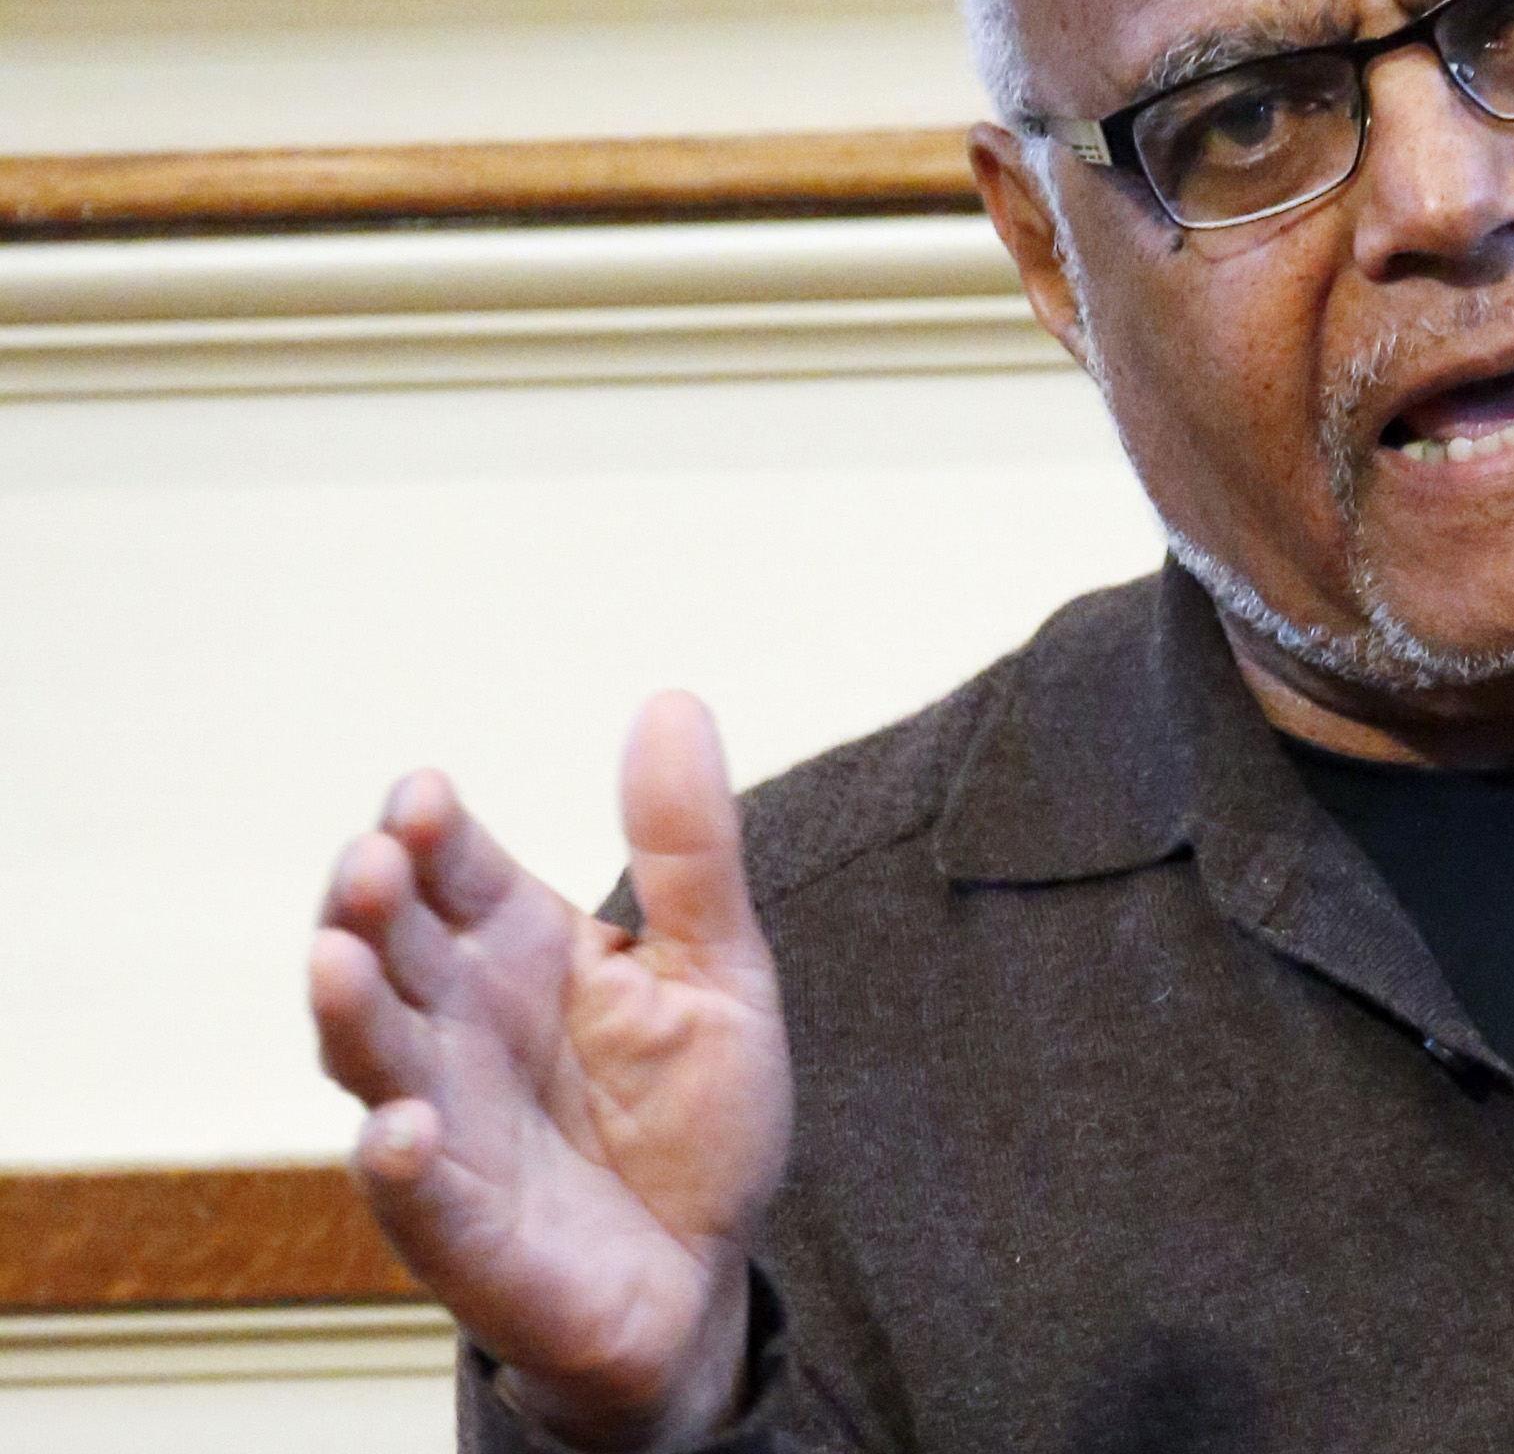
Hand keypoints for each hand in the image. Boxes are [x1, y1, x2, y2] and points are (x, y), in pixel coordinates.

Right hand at [308, 694, 792, 1451]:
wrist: (703, 1269)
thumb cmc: (692, 1115)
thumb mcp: (718, 968)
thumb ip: (688, 849)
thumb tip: (671, 700)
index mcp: (518, 949)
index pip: (453, 871)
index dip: (430, 832)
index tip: (427, 795)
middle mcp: (459, 1025)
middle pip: (391, 949)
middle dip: (371, 904)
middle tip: (374, 862)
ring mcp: (448, 1122)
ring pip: (373, 1056)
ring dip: (349, 1008)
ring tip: (339, 958)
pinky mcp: (460, 1226)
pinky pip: (414, 1193)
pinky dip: (400, 1161)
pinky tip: (405, 1128)